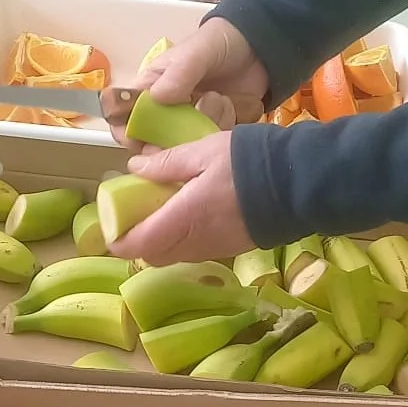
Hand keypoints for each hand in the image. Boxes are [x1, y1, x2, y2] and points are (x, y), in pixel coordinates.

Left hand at [108, 134, 254, 264]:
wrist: (296, 185)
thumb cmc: (246, 163)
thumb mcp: (203, 151)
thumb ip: (167, 163)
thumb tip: (134, 168)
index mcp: (182, 219)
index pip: (137, 244)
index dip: (117, 238)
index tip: (111, 221)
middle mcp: (195, 243)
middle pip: (152, 255)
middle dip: (137, 239)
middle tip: (136, 209)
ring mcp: (215, 249)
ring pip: (174, 255)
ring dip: (161, 238)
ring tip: (162, 206)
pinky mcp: (231, 248)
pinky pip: (195, 251)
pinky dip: (183, 238)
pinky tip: (189, 211)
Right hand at [114, 18, 269, 150]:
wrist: (259, 47)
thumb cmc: (218, 43)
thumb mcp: (196, 52)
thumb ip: (179, 74)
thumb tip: (157, 98)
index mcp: (151, 87)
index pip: (126, 116)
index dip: (127, 131)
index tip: (140, 140)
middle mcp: (168, 109)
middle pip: (152, 140)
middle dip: (167, 141)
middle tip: (185, 132)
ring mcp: (192, 121)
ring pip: (184, 145)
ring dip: (201, 128)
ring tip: (218, 100)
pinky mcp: (214, 128)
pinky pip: (211, 143)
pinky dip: (222, 128)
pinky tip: (232, 106)